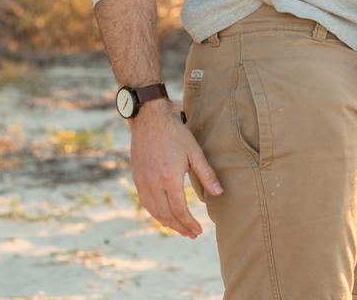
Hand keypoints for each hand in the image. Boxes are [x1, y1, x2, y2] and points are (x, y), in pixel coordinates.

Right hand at [129, 99, 222, 237]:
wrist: (149, 120)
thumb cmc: (175, 134)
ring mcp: (143, 183)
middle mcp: (154, 184)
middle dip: (180, 228)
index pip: (179, 210)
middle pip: (166, 215)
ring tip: (180, 229)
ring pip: (154, 212)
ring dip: (168, 223)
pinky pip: (146, 203)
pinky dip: (156, 214)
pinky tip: (164, 215)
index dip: (189, 223)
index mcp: (169, 178)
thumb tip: (219, 193)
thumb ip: (206, 174)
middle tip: (191, 234)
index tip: (198, 231)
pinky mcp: (137, 179)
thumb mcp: (194, 151)